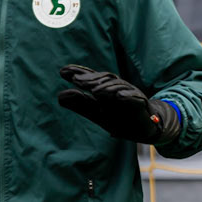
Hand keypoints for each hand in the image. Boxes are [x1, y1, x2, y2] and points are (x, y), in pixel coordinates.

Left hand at [57, 65, 183, 145]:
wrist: (141, 130)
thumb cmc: (118, 119)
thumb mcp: (96, 113)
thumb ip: (80, 104)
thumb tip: (60, 96)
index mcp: (104, 90)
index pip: (90, 78)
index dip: (78, 73)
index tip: (62, 71)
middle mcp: (117, 88)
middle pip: (104, 79)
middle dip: (90, 78)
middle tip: (76, 79)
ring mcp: (130, 94)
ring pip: (118, 86)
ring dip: (106, 87)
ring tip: (94, 90)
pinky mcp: (141, 103)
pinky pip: (136, 97)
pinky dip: (128, 96)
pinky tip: (120, 97)